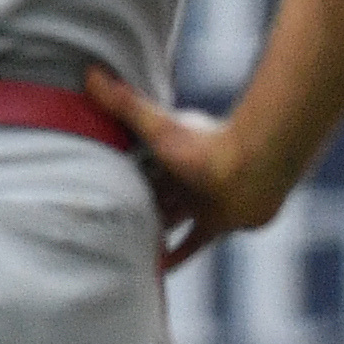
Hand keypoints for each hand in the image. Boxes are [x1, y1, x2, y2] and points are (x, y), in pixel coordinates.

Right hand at [85, 64, 290, 270]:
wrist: (254, 172)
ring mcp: (201, 202)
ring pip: (169, 219)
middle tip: (104, 219)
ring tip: (123, 244)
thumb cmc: (206, 146)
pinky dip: (175, 258)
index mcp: (171, 152)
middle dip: (133, 203)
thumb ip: (124, 103)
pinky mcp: (215, 225)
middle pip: (152, 193)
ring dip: (151, 230)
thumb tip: (89, 72)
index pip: (138, 162)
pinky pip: (192, 246)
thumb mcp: (156, 127)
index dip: (120, 170)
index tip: (95, 180)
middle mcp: (185, 177)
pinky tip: (157, 271)